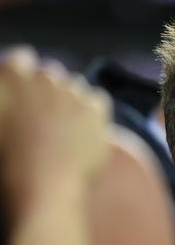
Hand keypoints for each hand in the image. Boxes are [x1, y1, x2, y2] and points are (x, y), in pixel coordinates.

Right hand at [0, 46, 111, 221]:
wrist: (40, 187)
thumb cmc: (7, 163)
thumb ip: (7, 103)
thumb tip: (15, 107)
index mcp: (11, 77)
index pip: (21, 57)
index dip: (23, 74)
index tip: (25, 92)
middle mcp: (43, 78)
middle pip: (50, 72)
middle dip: (47, 88)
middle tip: (44, 117)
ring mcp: (72, 92)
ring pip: (75, 85)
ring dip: (70, 99)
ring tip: (63, 129)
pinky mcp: (95, 109)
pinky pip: (97, 98)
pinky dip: (91, 110)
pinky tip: (83, 129)